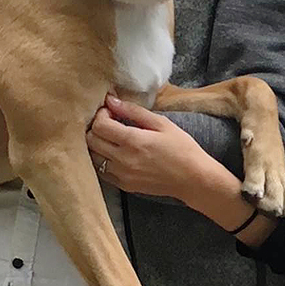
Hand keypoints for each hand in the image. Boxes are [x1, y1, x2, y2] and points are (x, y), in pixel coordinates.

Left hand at [86, 94, 211, 203]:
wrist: (193, 178)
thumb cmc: (181, 147)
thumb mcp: (161, 123)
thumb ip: (133, 111)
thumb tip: (111, 100)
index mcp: (132, 141)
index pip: (100, 125)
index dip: (101, 114)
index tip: (111, 110)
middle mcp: (123, 160)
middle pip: (91, 141)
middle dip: (96, 127)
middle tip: (110, 121)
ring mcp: (122, 175)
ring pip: (92, 157)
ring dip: (97, 144)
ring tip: (112, 137)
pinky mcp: (124, 186)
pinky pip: (101, 171)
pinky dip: (102, 159)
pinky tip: (115, 152)